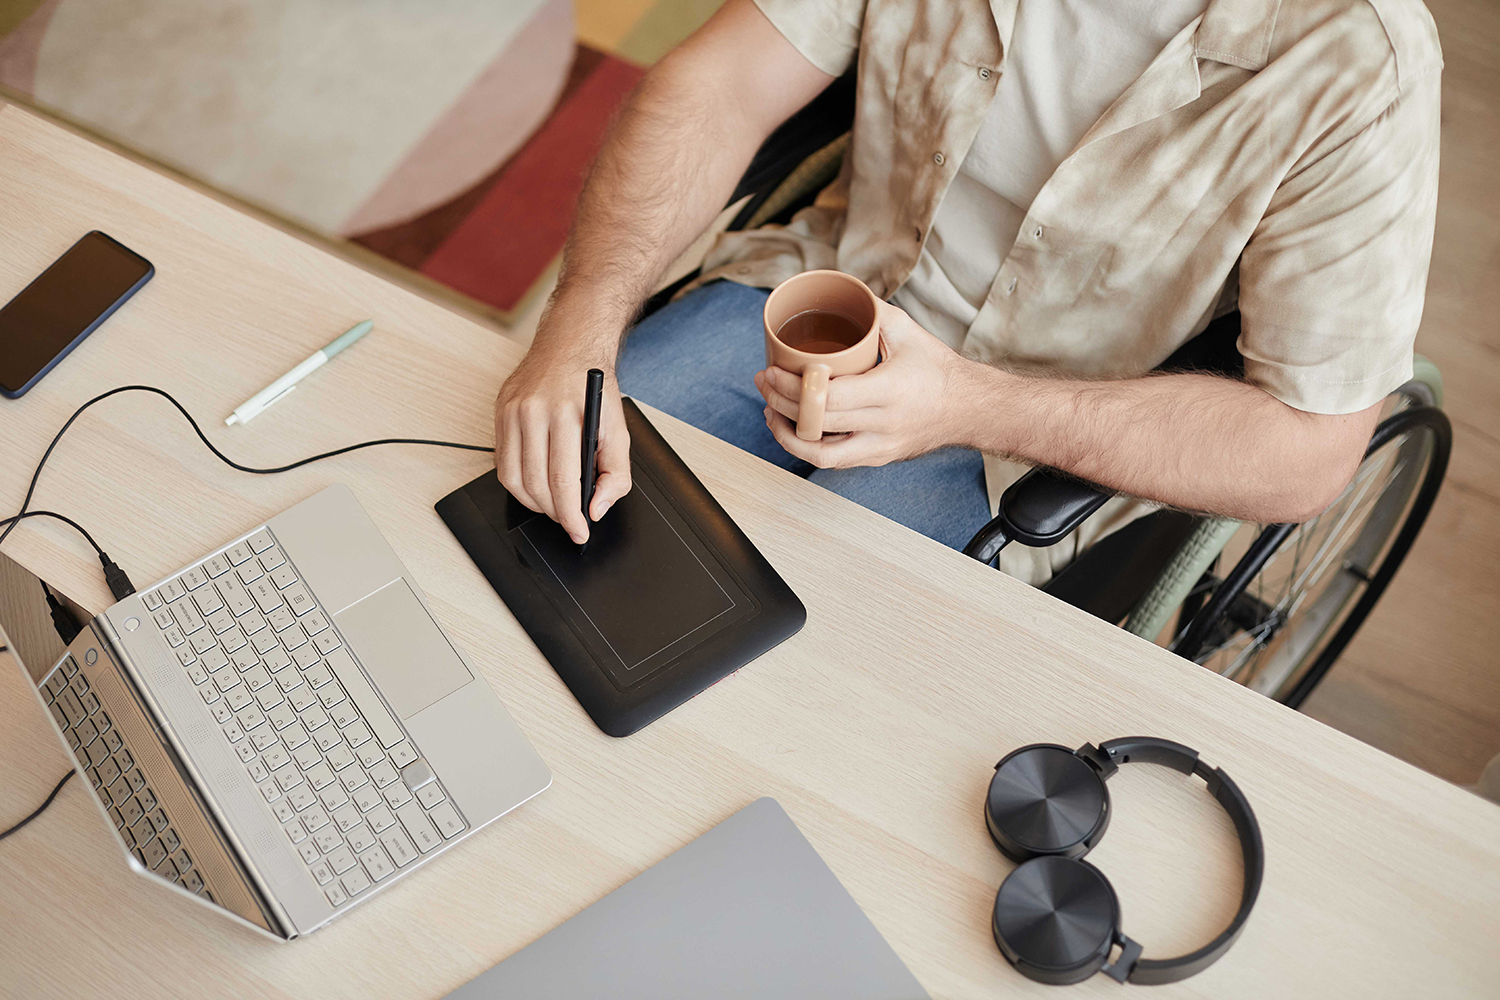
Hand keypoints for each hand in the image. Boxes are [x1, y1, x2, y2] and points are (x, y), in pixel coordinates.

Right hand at [494, 345, 630, 543]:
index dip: (571, 515)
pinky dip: (518, 483)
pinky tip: (536, 484)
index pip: (564, 480)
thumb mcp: (619, 429)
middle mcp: (535, 411)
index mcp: (568, 414)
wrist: (570, 345)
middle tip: (569, 519)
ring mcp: (512, 411)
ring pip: (513, 479)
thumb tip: (597, 508)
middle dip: (554, 512)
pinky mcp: (500, 412)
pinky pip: (502, 463)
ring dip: (534, 502)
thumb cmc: (594, 388)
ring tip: (553, 504)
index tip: (579, 531)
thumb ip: (616, 473)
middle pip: (536, 484)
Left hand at [755, 301, 973, 467]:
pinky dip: (808, 445)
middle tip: (764, 382)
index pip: (829, 398)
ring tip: (771, 411)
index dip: (792, 388)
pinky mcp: (878, 457)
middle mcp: (884, 424)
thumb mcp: (908, 331)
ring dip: (788, 434)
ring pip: (822, 455)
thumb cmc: (938, 369)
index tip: (773, 371)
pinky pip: (835, 460)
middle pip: (818, 424)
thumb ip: (871, 312)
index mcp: (890, 390)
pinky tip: (793, 427)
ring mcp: (880, 446)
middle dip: (780, 403)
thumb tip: (837, 294)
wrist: (969, 408)